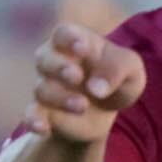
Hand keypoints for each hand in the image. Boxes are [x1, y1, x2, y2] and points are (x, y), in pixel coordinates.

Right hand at [30, 22, 145, 143]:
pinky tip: (42, 128)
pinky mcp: (44, 111)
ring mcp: (47, 86)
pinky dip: (33, 120)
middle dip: (59, 67)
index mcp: (75, 42)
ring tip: (83, 106)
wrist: (106, 109)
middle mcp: (54, 60)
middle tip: (76, 77)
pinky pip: (31, 114)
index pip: (63, 34)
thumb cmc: (117, 77)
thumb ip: (118, 70)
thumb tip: (96, 89)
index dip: (69, 39)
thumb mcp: (130, 70)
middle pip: (44, 58)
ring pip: (41, 89)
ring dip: (60, 98)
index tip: (82, 48)